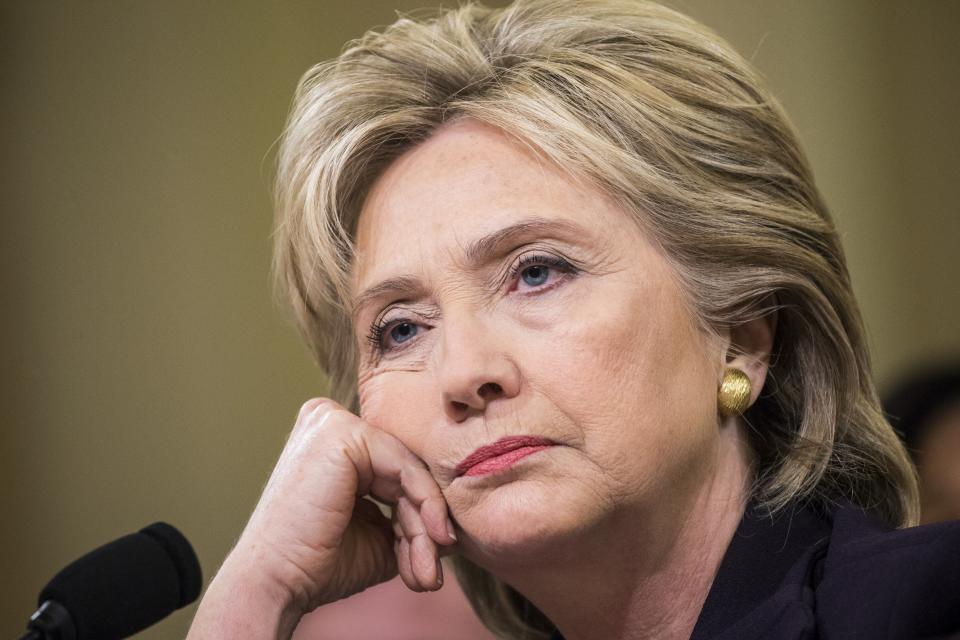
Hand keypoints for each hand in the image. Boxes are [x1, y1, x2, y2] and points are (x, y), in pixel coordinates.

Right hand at [188, 398, 455, 637]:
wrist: (275, 583)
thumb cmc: (316, 563)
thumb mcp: (378, 534)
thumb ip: (412, 518)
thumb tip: (453, 524)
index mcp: (333, 440)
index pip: (394, 470)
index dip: (421, 514)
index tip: (437, 559)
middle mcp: (329, 421)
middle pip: (403, 469)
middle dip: (424, 525)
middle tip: (432, 573)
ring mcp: (332, 422)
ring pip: (408, 470)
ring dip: (425, 524)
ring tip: (426, 570)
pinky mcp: (342, 434)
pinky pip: (404, 467)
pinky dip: (424, 505)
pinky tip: (431, 539)